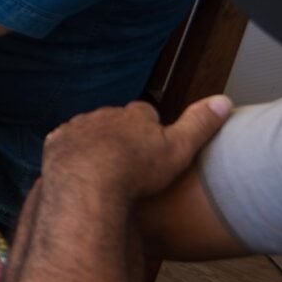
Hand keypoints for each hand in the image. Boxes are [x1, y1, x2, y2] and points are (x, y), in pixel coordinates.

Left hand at [40, 96, 232, 202]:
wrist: (88, 182)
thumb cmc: (137, 170)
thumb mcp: (179, 149)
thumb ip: (200, 124)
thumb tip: (224, 100)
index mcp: (135, 115)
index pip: (146, 113)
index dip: (151, 128)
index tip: (154, 144)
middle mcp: (105, 114)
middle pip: (116, 121)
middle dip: (121, 134)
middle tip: (128, 159)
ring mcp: (78, 127)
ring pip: (89, 130)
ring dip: (95, 143)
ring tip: (103, 167)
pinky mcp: (57, 142)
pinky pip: (65, 143)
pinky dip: (71, 153)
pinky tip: (78, 169)